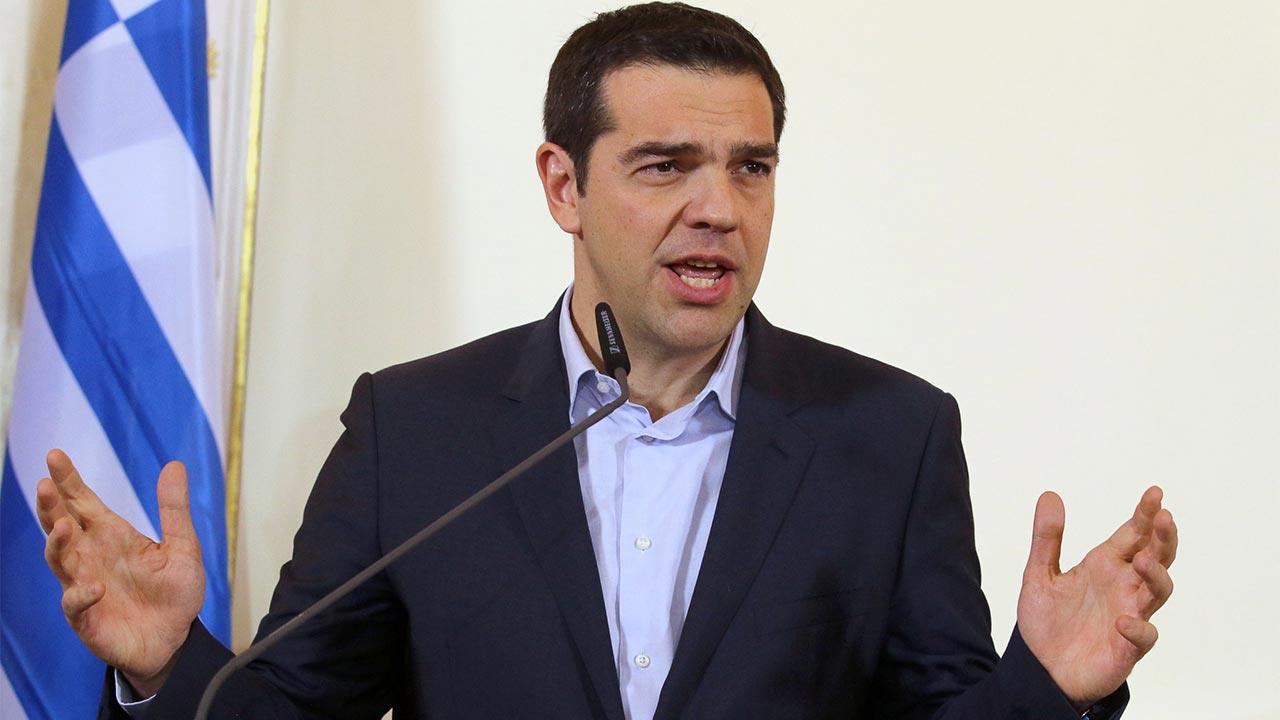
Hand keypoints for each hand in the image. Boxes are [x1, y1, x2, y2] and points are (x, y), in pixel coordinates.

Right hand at [36, 449, 205, 696]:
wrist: (175, 639)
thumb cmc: (174, 593)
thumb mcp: (183, 546)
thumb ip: (174, 508)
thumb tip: (175, 463)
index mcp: (111, 535)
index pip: (82, 502)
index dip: (68, 480)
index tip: (54, 455)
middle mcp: (91, 557)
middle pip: (61, 525)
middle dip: (50, 506)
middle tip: (45, 484)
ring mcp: (84, 585)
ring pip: (59, 560)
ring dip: (57, 543)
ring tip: (61, 525)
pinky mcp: (86, 618)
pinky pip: (75, 603)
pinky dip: (81, 594)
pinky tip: (96, 587)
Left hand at [1016, 486, 1176, 709]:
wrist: (1041, 668)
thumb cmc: (1047, 622)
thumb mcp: (1038, 574)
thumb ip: (1046, 538)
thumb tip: (1049, 494)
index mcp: (1105, 566)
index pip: (1133, 535)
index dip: (1145, 514)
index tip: (1154, 493)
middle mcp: (1123, 587)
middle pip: (1157, 557)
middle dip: (1163, 538)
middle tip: (1164, 517)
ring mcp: (1129, 615)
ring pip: (1158, 592)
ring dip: (1156, 575)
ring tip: (1145, 559)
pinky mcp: (1127, 648)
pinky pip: (1143, 636)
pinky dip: (1137, 628)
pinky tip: (1121, 621)